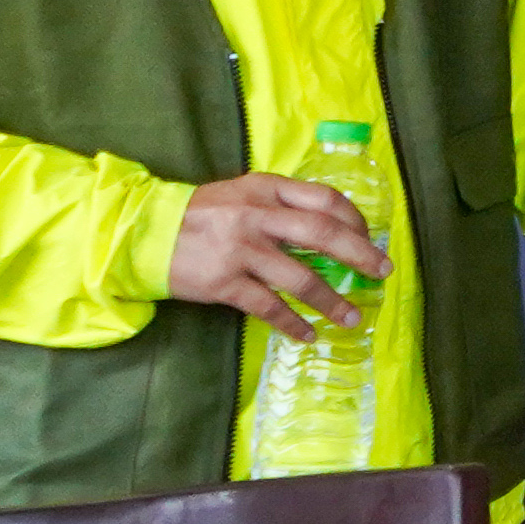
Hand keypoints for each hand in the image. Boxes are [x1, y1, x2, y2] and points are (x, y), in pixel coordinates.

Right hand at [166, 174, 378, 339]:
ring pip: (300, 278)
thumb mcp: (243, 194)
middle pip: (323, 234)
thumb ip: (282, 203)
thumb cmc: (202, 214)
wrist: (141, 232)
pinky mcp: (223, 282)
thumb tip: (333, 228)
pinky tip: (307, 334)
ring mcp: (240, 249)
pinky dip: (292, 323)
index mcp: (267, 189)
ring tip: (352, 318)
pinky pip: (268, 306)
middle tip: (383, 273)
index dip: (356, 221)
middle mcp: (257, 216)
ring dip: (332, 301)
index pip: (325, 200)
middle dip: (360, 255)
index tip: (370, 239)